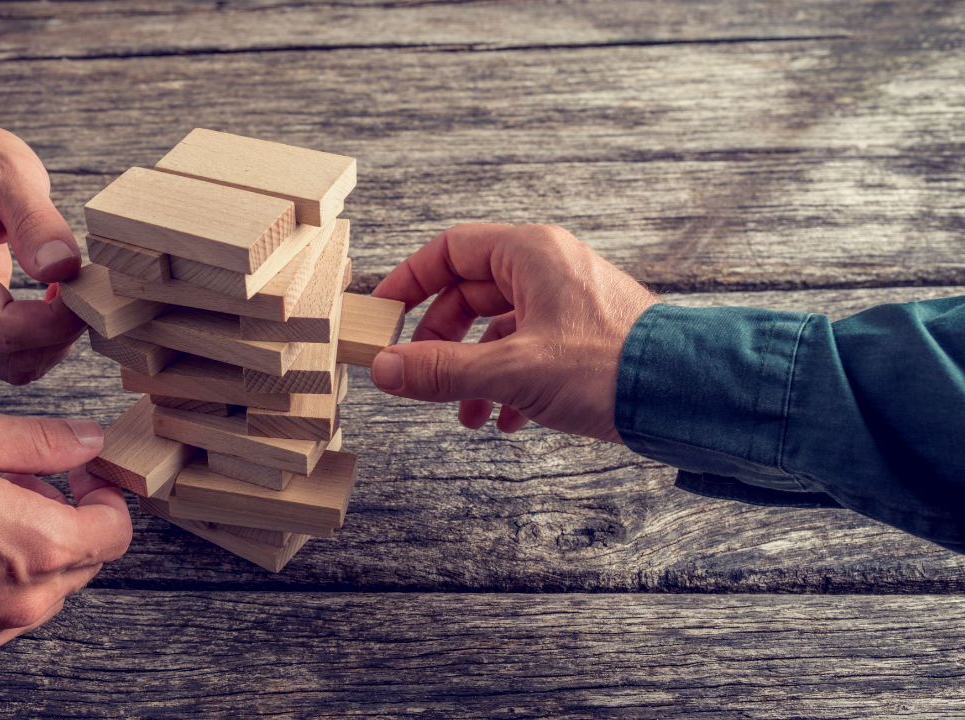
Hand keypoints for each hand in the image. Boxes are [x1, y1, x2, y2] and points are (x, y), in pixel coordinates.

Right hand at [0, 119, 86, 384]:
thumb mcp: (8, 169)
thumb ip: (35, 220)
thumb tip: (61, 269)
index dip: (53, 325)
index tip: (87, 293)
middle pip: (3, 354)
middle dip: (58, 335)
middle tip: (86, 291)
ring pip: (6, 364)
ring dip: (50, 341)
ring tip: (68, 292)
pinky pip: (1, 354)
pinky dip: (36, 340)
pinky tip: (51, 303)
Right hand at [0, 408, 130, 660]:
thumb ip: (42, 441)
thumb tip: (91, 441)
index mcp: (41, 546)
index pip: (115, 532)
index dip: (106, 497)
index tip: (80, 476)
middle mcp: (25, 600)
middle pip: (83, 563)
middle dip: (67, 520)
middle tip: (19, 484)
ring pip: (44, 592)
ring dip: (32, 553)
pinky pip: (3, 614)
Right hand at [371, 224, 657, 442]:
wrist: (688, 396)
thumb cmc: (611, 367)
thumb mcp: (512, 371)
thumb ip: (442, 370)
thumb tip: (384, 370)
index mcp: (530, 254)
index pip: (449, 250)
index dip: (409, 281)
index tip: (383, 314)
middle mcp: (549, 270)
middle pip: (470, 294)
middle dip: (442, 342)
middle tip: (419, 374)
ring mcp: (570, 303)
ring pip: (499, 330)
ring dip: (474, 374)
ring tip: (466, 417)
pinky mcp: (586, 337)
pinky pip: (530, 352)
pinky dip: (509, 386)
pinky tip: (508, 423)